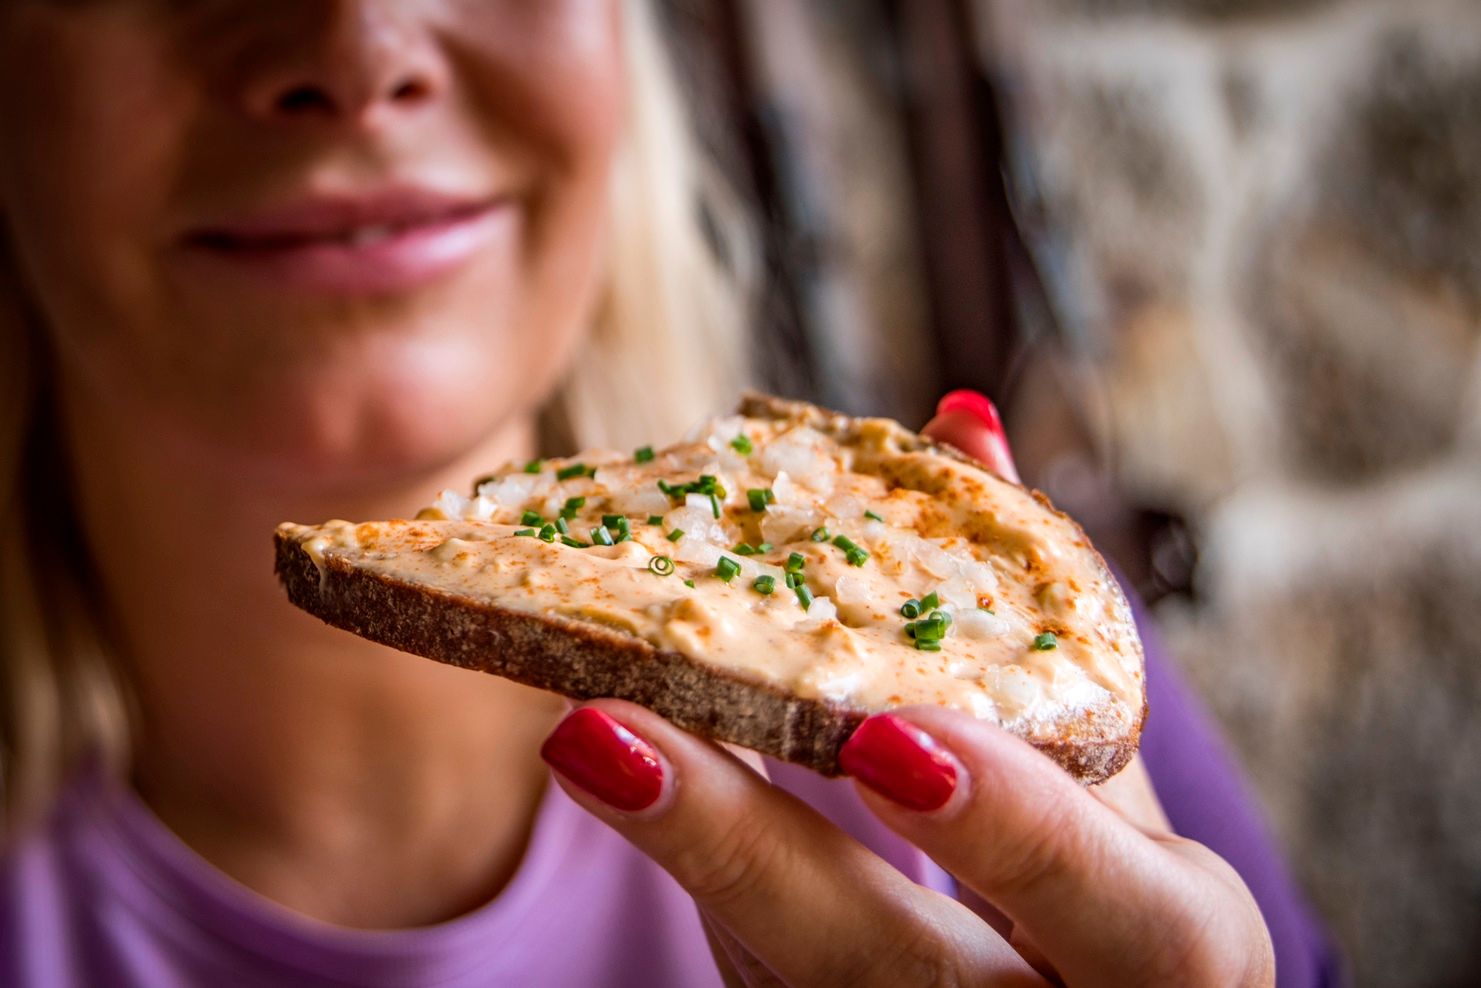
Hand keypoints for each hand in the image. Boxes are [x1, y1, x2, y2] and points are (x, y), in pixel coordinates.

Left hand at [539, 391, 1274, 985]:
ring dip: (688, 860)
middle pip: (904, 981)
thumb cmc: (1110, 897)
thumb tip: (961, 422)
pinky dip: (699, 872)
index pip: (1135, 927)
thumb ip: (1044, 631)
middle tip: (604, 729)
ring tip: (582, 733)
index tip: (882, 733)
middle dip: (756, 859)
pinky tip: (630, 768)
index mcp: (1170, 958)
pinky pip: (757, 982)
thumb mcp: (1108, 784)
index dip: (1016, 830)